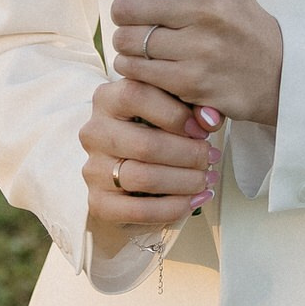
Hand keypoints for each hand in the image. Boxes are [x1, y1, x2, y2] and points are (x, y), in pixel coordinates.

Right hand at [80, 76, 219, 227]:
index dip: (175, 113)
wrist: (134, 168)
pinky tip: (195, 201)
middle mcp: (94, 132)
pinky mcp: (98, 202)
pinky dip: (172, 208)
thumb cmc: (160, 128)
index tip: (203, 129)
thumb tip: (210, 120)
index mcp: (108, 98)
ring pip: (143, 178)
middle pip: (145, 144)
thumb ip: (193, 104)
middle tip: (212, 157)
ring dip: (184, 181)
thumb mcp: (174, 106)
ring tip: (207, 179)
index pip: (136, 95)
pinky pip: (137, 210)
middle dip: (188, 154)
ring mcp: (93, 169)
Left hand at [84, 0, 284, 127]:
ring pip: (126, 41)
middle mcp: (206, 6)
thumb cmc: (237, 25)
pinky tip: (152, 67)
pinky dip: (135, 69)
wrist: (278, 71)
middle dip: (124, 15)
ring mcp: (199, 46)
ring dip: (128, 45)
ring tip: (148, 46)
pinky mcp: (191, 81)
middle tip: (139, 22)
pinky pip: (135, 71)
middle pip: (126, 6)